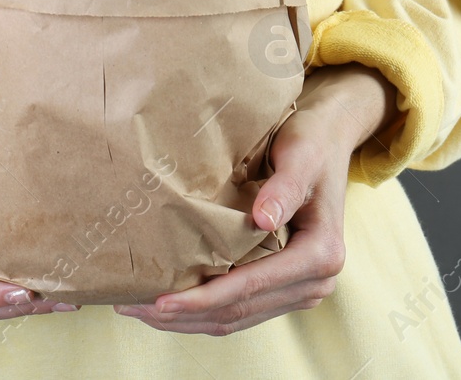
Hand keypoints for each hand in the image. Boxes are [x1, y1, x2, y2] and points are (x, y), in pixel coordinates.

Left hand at [114, 64, 395, 335]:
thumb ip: (285, 187)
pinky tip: (169, 303)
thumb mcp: (301, 156)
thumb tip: (263, 220)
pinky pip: (240, 309)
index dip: (204, 298)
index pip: (251, 286)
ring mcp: (300, 289)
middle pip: (239, 312)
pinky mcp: (284, 286)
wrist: (326, 141)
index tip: (162, 300)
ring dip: (188, 319)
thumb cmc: (311, 143)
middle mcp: (315, 281)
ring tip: (140, 309)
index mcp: (321, 255)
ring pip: (236, 319)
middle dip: (185, 315)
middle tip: (133, 307)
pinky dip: (203, 310)